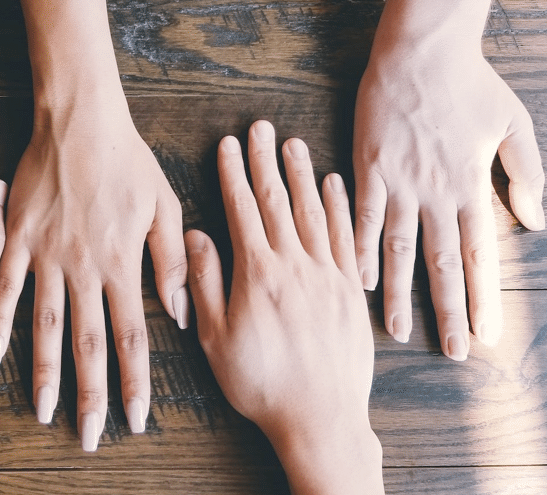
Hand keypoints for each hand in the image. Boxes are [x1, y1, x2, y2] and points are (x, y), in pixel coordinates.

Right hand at [0, 84, 187, 450]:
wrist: (79, 119)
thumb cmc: (127, 159)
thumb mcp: (164, 205)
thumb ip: (171, 261)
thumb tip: (180, 313)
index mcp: (122, 262)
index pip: (132, 337)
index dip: (135, 382)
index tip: (135, 419)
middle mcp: (83, 267)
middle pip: (88, 343)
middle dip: (91, 394)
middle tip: (90, 436)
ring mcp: (46, 255)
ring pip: (45, 325)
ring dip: (44, 372)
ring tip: (44, 411)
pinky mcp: (17, 238)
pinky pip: (4, 288)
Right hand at [186, 121, 381, 494]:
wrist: (321, 419)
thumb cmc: (261, 384)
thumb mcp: (216, 339)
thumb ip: (204, 284)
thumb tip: (195, 237)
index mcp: (258, 274)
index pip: (243, 210)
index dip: (233, 174)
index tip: (228, 144)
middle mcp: (296, 266)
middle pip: (278, 201)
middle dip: (266, 161)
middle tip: (261, 127)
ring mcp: (328, 276)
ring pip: (314, 212)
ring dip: (302, 175)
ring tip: (293, 144)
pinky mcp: (351, 291)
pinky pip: (346, 237)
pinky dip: (340, 207)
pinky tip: (334, 185)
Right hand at [353, 45, 544, 358]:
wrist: (421, 50)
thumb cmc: (470, 83)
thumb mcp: (514, 124)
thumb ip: (525, 175)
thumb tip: (535, 221)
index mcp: (471, 186)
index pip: (479, 254)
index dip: (483, 298)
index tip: (487, 335)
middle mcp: (436, 193)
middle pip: (441, 263)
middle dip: (448, 311)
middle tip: (451, 352)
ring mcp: (399, 182)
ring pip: (399, 249)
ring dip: (398, 293)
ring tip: (397, 331)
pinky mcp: (368, 168)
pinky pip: (363, 217)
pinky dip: (360, 249)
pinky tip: (358, 279)